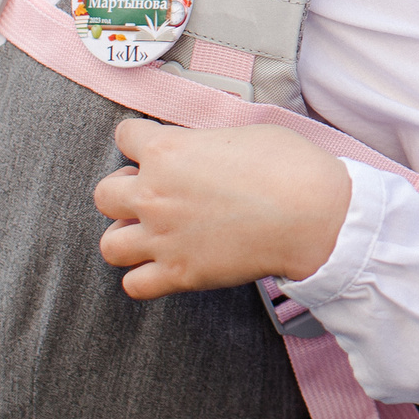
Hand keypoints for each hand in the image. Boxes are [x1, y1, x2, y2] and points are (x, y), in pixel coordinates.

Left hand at [93, 119, 353, 299]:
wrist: (314, 214)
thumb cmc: (289, 166)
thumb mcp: (241, 133)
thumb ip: (203, 144)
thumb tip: (199, 154)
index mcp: (168, 150)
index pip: (125, 136)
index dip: (142, 141)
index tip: (156, 150)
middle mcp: (154, 194)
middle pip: (104, 193)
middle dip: (126, 191)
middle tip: (155, 194)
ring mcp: (162, 238)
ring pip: (109, 244)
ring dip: (128, 237)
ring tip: (153, 233)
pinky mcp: (179, 274)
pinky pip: (133, 284)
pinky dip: (145, 277)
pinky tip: (167, 264)